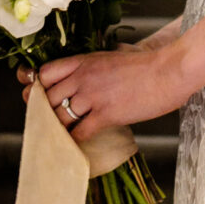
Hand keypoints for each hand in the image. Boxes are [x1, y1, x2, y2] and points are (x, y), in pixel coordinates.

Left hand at [17, 30, 190, 144]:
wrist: (168, 71)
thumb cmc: (146, 65)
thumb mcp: (112, 57)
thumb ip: (93, 66)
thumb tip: (83, 75)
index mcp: (83, 61)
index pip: (45, 73)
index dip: (37, 87)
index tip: (36, 97)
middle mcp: (82, 77)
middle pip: (47, 98)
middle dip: (43, 112)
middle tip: (45, 124)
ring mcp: (93, 96)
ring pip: (59, 117)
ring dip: (57, 129)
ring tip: (57, 138)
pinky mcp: (106, 114)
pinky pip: (79, 132)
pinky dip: (74, 142)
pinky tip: (76, 145)